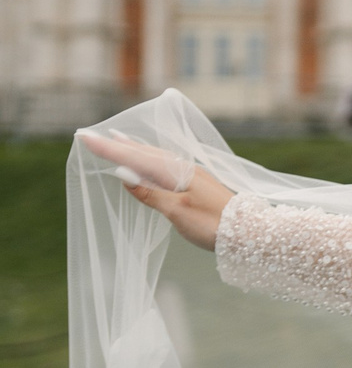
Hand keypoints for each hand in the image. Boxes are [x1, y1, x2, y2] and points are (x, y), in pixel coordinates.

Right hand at [77, 131, 233, 252]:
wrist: (250, 233)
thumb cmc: (213, 224)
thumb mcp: (177, 211)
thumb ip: (150, 193)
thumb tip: (122, 174)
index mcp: (177, 172)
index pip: (135, 158)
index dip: (109, 150)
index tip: (85, 137)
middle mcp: (184, 169)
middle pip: (145, 153)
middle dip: (119, 145)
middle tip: (96, 134)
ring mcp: (192, 175)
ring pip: (157, 157)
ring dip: (136, 148)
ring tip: (119, 140)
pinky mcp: (197, 184)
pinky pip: (167, 165)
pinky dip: (152, 160)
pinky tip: (152, 162)